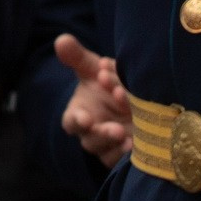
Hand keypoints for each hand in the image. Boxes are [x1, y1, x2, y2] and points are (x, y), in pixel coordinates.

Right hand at [55, 33, 131, 163]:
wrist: (135, 101)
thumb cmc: (106, 85)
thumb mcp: (93, 69)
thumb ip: (77, 57)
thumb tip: (62, 40)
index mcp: (80, 113)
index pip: (71, 122)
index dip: (77, 121)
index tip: (85, 118)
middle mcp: (93, 132)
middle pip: (90, 140)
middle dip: (102, 133)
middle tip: (117, 127)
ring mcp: (111, 146)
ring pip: (107, 152)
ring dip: (117, 145)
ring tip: (129, 136)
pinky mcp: (128, 156)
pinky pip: (125, 161)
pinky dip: (130, 156)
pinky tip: (139, 147)